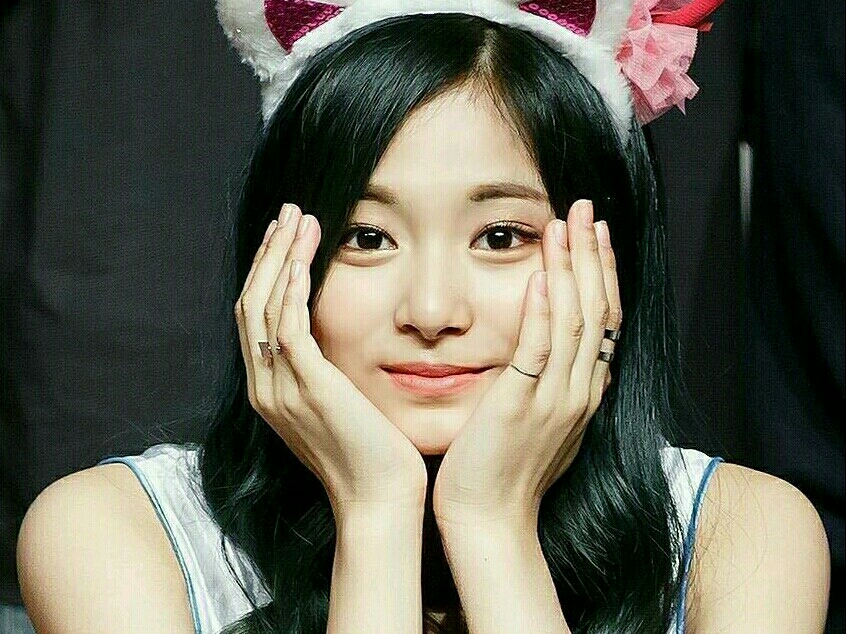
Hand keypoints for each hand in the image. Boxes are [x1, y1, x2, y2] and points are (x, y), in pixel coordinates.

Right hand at [235, 204, 426, 516]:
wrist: (379, 500)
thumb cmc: (371, 455)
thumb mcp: (338, 406)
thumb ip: (323, 372)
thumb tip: (333, 338)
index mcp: (269, 390)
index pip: (255, 319)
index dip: (266, 273)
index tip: (285, 237)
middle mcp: (264, 387)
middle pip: (250, 305)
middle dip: (268, 254)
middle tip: (288, 213)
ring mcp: (280, 388)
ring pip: (264, 307)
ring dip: (280, 258)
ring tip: (298, 218)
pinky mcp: (309, 387)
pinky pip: (289, 326)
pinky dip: (293, 287)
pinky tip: (306, 257)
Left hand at [433, 199, 620, 529]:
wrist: (488, 520)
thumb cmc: (502, 471)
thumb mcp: (537, 422)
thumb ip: (547, 384)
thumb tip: (547, 355)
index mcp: (584, 393)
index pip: (604, 321)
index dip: (602, 273)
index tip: (595, 235)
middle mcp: (579, 392)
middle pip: (597, 311)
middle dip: (592, 256)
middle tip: (585, 209)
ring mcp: (554, 400)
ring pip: (573, 322)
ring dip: (569, 269)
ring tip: (563, 225)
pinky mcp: (519, 406)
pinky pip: (536, 351)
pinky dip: (539, 311)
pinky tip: (537, 276)